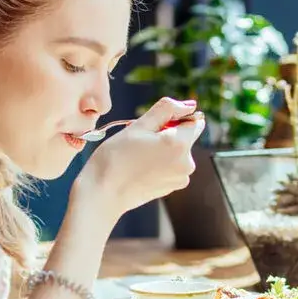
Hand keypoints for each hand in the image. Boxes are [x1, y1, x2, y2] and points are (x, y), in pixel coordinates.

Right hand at [76, 97, 205, 222]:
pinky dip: (160, 163)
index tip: (155, 126)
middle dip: (168, 134)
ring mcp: (181, 178)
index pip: (194, 121)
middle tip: (141, 141)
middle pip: (185, 138)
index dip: (176, 118)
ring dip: (163, 149)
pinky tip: (140, 167)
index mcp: (180, 145)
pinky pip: (171, 167)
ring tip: (138, 155)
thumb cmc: (116, 157)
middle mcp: (187, 163)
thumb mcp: (139, 126)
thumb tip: (190, 105)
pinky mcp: (172, 188)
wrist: (103, 193)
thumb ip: (167, 109)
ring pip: (177, 152)